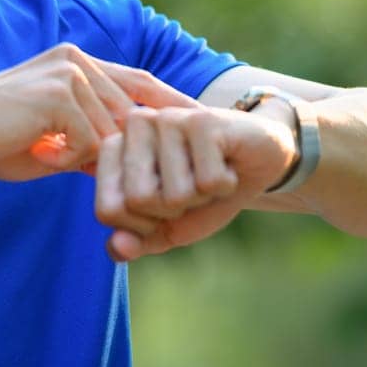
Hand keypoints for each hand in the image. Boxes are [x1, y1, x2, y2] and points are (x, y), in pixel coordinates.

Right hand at [0, 43, 199, 182]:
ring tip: (69, 166)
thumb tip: (124, 165)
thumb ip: (89, 143)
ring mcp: (70, 73)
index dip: (171, 104)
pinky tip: (41, 157)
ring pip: (111, 132)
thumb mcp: (51, 141)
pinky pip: (88, 143)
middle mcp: (77, 59)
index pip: (138, 81)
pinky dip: (70, 162)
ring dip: (93, 161)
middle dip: (145, 146)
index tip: (202, 123)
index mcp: (75, 61)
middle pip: (130, 111)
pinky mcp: (60, 94)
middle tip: (164, 172)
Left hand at [93, 103, 296, 260]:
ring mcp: (169, 118)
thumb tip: (117, 248)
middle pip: (138, 200)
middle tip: (192, 188)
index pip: (108, 211)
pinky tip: (229, 166)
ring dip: (202, 197)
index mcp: (114, 148)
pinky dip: (225, 186)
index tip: (164, 207)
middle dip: (173, 210)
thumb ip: (138, 241)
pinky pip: (208, 182)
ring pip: (174, 193)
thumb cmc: (206, 193)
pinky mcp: (203, 120)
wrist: (258, 162)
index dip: (143, 226)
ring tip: (211, 174)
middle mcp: (136, 125)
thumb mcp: (169, 226)